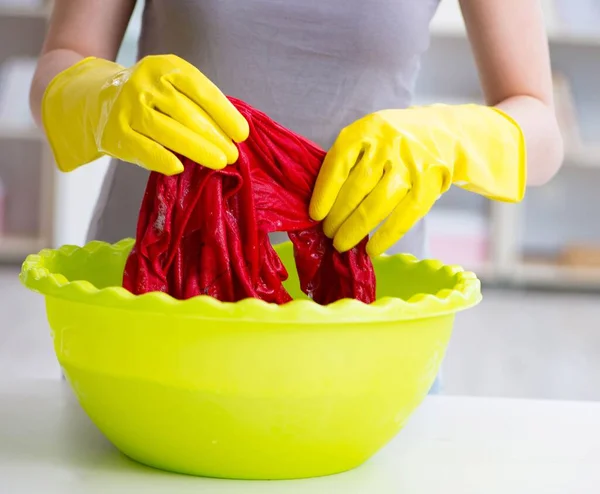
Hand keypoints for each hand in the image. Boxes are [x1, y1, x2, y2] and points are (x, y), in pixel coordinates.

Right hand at [42, 55, 248, 173]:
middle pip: (187, 113)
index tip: (242, 134)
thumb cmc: (152, 98)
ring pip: (168, 131)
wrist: (99, 99)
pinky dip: (162, 159)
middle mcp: (145, 84)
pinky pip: (143, 148)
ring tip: (219, 162)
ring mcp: (128, 107)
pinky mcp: (116, 132)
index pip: (201, 90)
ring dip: (197, 149)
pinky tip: (180, 167)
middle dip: (214, 136)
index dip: (224, 113)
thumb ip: (198, 104)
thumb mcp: (173, 87)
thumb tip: (233, 133)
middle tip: (232, 154)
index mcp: (165, 68)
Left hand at [310, 105, 525, 256]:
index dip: (324, 193)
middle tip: (327, 234)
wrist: (445, 133)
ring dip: (355, 229)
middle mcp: (388, 145)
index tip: (315, 215)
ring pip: (377, 204)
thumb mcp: (369, 137)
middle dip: (337, 216)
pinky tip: (372, 249)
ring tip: (342, 244)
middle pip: (356, 188)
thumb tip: (322, 203)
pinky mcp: (428, 184)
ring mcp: (410, 165)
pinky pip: (404, 216)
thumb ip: (348, 162)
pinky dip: (386, 236)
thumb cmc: (393, 143)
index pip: (338, 164)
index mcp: (366, 130)